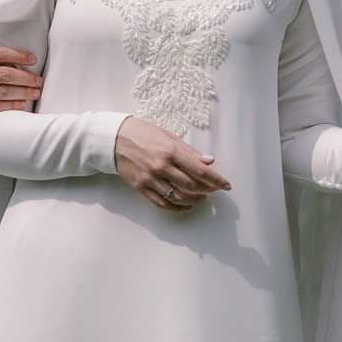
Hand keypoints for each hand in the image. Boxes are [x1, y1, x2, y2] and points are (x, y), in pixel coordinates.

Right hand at [114, 116, 229, 212]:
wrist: (114, 139)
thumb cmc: (143, 133)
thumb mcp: (168, 136)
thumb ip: (189, 151)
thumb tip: (209, 162)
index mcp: (170, 151)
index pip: (200, 170)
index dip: (216, 180)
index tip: (226, 185)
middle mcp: (161, 167)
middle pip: (192, 186)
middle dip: (208, 190)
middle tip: (214, 189)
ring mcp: (151, 179)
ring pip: (179, 197)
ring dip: (194, 200)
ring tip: (201, 196)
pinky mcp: (141, 188)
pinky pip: (162, 204)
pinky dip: (177, 208)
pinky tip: (186, 205)